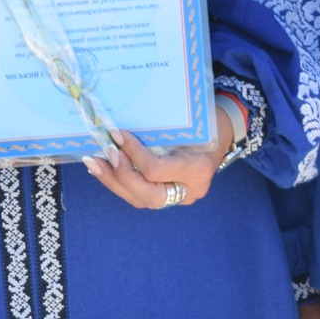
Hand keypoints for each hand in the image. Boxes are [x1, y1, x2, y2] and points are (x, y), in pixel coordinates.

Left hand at [80, 112, 232, 209]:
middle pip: (148, 196)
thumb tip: (117, 130)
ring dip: (114, 182)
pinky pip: (142, 195)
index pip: (156, 171)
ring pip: (141, 200)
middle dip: (120, 176)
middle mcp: (191, 189)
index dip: (133, 154)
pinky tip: (104, 169)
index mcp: (198, 169)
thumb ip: (158, 131)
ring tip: (94, 163)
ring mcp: (182, 196)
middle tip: (103, 153)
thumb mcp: (187, 120)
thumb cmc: (205, 118)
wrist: (225, 129)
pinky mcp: (172, 196)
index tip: (117, 134)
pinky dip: (121, 183)